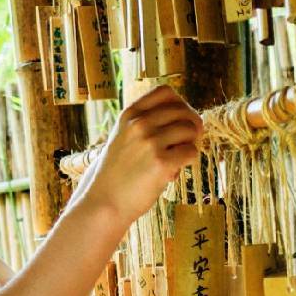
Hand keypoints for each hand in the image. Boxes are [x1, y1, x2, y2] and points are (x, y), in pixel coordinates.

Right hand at [76, 86, 203, 226]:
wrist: (103, 203)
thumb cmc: (117, 174)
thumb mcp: (123, 138)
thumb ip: (145, 125)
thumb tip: (189, 119)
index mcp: (129, 114)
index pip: (166, 92)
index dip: (180, 105)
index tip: (179, 122)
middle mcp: (139, 124)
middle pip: (184, 111)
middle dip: (191, 127)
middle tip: (185, 145)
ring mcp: (150, 142)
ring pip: (191, 130)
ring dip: (190, 145)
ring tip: (176, 160)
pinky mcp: (161, 162)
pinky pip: (192, 152)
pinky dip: (188, 162)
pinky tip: (173, 172)